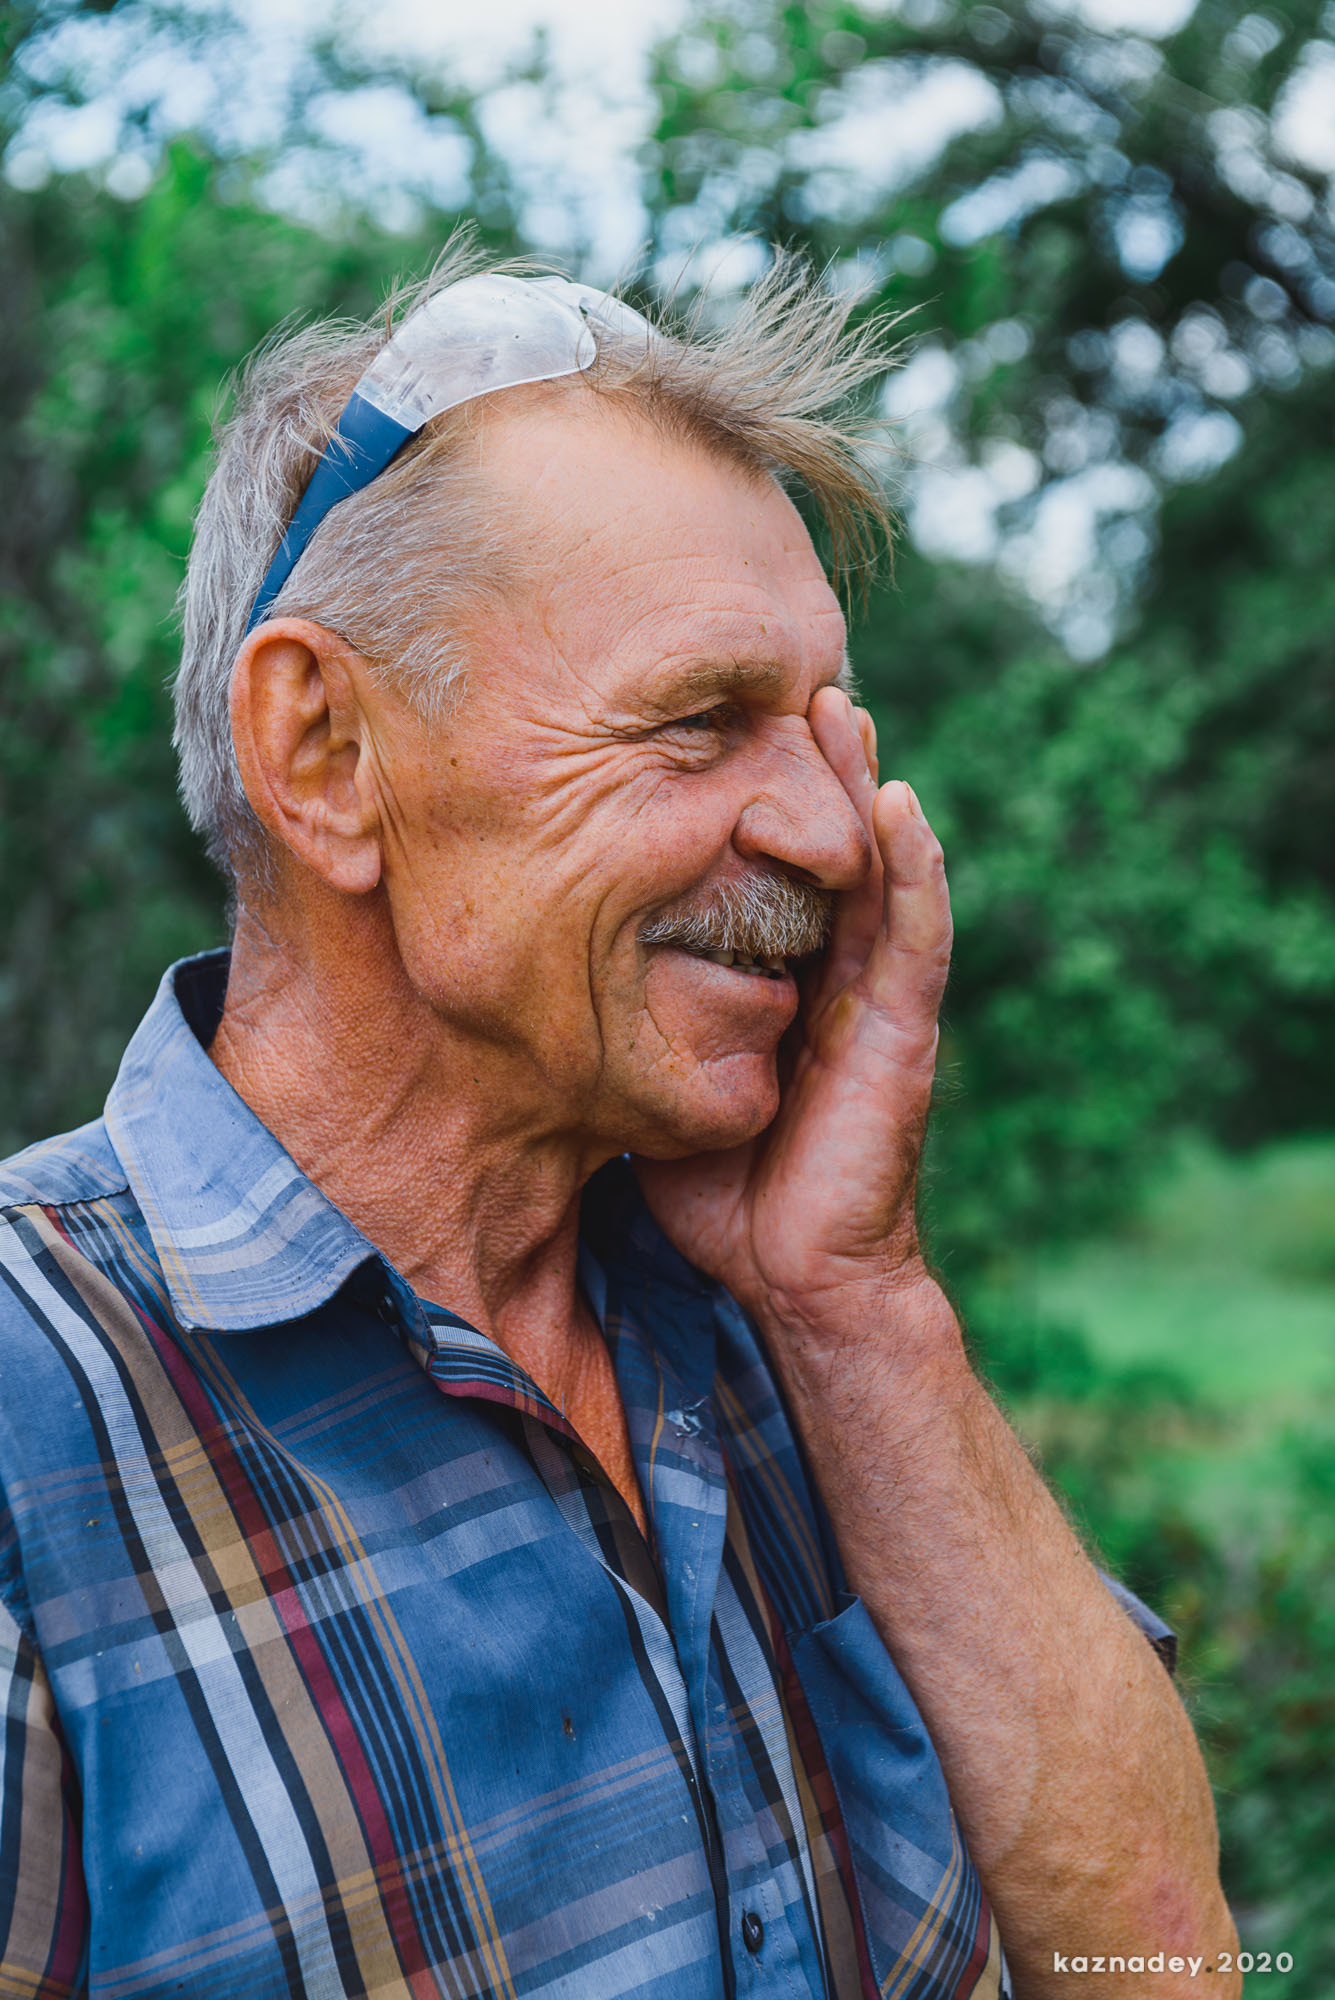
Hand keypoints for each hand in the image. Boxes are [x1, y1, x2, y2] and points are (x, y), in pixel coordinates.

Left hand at [634, 687, 953, 1345]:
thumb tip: (540, 978)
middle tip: (790, 679)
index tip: (720, 727)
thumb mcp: (659, 1086)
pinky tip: (901, 808)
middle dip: (813, 766)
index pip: (776, 872)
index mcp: (785, 984)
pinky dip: (915, 872)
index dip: (758, 801)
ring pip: (879, 873)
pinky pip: (915, 941)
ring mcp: (877, 1003)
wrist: (790, 1282)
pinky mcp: (903, 1035)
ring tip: (842, 709)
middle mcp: (837, 978)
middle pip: (830, 851)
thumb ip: (632, 1026)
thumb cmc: (723, 1194)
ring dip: (864, 789)